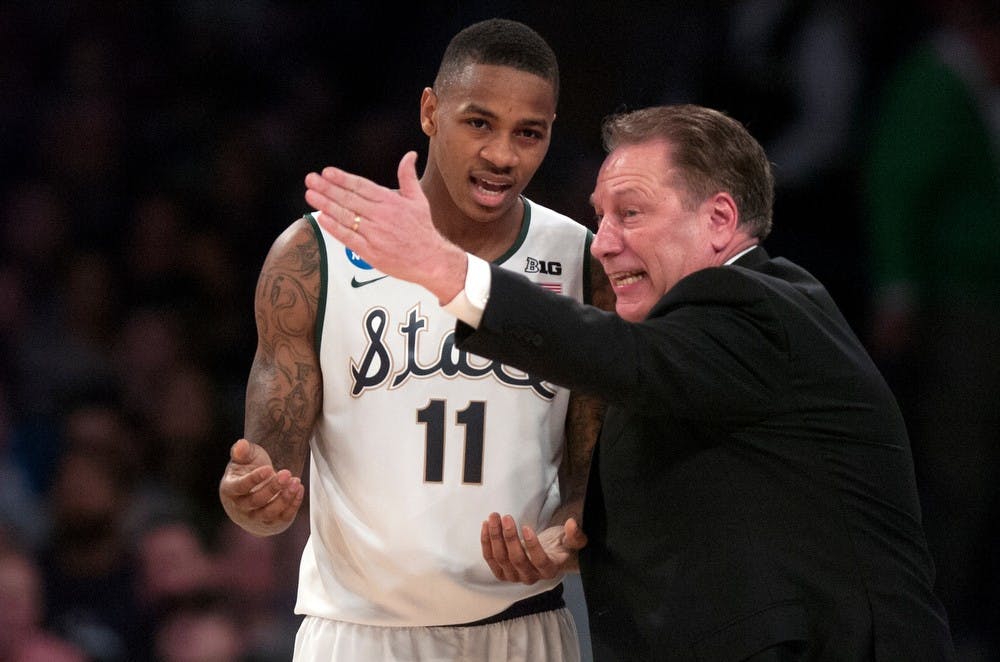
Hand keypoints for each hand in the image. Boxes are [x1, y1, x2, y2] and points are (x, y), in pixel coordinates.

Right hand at [219, 438, 303, 535]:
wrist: (255, 490)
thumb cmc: (247, 471)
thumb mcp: (244, 458)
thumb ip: (242, 451)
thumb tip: (241, 444)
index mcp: (230, 490)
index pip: (240, 487)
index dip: (254, 479)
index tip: (268, 469)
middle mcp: (240, 508)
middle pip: (256, 501)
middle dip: (273, 488)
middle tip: (286, 474)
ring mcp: (255, 518)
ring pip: (269, 513)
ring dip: (284, 498)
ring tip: (295, 482)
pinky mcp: (272, 524)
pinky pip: (282, 518)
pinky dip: (293, 505)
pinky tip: (299, 489)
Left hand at [303, 151, 465, 303]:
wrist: (431, 260)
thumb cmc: (422, 230)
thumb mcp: (418, 200)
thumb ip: (408, 176)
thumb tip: (409, 155)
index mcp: (391, 201)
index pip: (362, 186)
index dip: (343, 179)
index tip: (327, 172)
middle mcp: (381, 215)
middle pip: (349, 199)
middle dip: (327, 188)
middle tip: (310, 179)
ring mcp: (375, 234)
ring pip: (346, 217)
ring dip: (326, 205)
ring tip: (310, 195)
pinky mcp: (370, 252)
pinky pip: (348, 237)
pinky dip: (334, 227)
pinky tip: (322, 218)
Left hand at [481, 512, 587, 584]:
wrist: (545, 556)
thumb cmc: (558, 547)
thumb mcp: (570, 541)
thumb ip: (575, 535)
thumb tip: (572, 524)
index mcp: (549, 570)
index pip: (540, 561)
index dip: (532, 545)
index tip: (526, 527)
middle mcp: (530, 577)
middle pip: (517, 559)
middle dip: (510, 537)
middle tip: (506, 517)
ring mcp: (514, 576)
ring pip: (501, 558)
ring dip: (495, 536)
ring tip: (494, 517)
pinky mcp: (501, 573)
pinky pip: (490, 559)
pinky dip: (486, 542)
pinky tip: (486, 525)